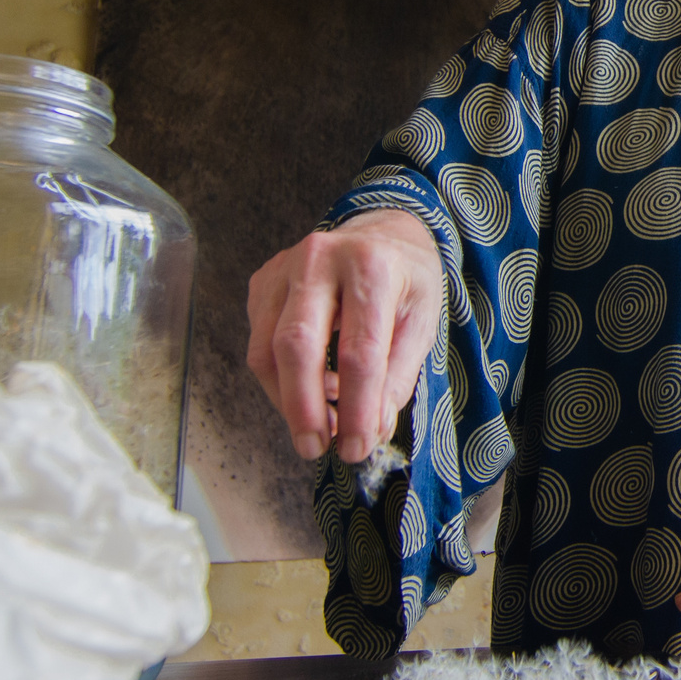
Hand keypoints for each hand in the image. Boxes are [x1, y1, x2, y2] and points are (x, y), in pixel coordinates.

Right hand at [244, 211, 441, 462]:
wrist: (383, 232)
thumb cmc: (406, 281)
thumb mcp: (422, 323)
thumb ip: (397, 378)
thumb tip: (371, 429)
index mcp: (371, 266)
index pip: (359, 351)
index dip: (356, 408)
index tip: (357, 448)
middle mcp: (320, 258)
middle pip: (296, 346)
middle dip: (303, 408)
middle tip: (316, 448)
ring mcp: (283, 267)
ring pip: (266, 349)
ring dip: (287, 399)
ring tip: (319, 424)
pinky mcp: (262, 282)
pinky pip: (258, 342)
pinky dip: (279, 379)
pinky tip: (310, 388)